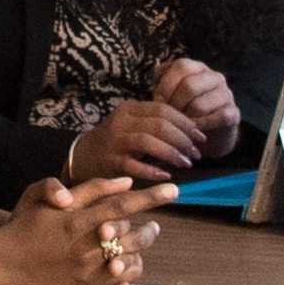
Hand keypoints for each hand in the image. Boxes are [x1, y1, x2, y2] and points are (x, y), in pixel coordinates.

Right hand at [0, 174, 165, 284]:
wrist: (2, 264)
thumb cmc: (25, 228)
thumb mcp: (48, 200)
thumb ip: (89, 190)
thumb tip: (124, 182)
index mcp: (78, 223)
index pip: (123, 207)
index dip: (150, 198)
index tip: (174, 192)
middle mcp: (85, 249)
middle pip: (132, 239)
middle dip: (149, 231)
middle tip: (155, 226)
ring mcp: (85, 274)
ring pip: (129, 265)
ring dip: (140, 254)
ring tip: (138, 247)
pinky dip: (126, 278)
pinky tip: (123, 268)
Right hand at [64, 91, 216, 181]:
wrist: (83, 156)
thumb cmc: (117, 140)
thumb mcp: (134, 123)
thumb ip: (156, 123)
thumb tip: (192, 130)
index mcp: (131, 108)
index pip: (164, 109)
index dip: (186, 123)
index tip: (200, 137)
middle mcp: (122, 121)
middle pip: (159, 124)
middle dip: (182, 139)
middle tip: (196, 154)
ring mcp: (115, 141)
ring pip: (148, 141)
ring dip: (171, 153)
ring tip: (185, 164)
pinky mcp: (111, 161)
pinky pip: (134, 165)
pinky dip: (153, 170)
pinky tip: (166, 175)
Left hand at [152, 54, 245, 155]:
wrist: (207, 134)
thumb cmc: (184, 109)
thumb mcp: (169, 93)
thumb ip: (162, 80)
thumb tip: (157, 69)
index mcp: (198, 68)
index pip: (182, 66)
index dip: (167, 84)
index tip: (158, 101)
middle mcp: (215, 77)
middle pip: (189, 85)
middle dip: (174, 104)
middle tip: (168, 117)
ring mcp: (226, 94)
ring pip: (200, 105)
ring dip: (186, 119)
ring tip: (179, 125)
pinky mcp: (234, 113)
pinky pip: (217, 118)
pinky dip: (202, 126)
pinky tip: (194, 131)